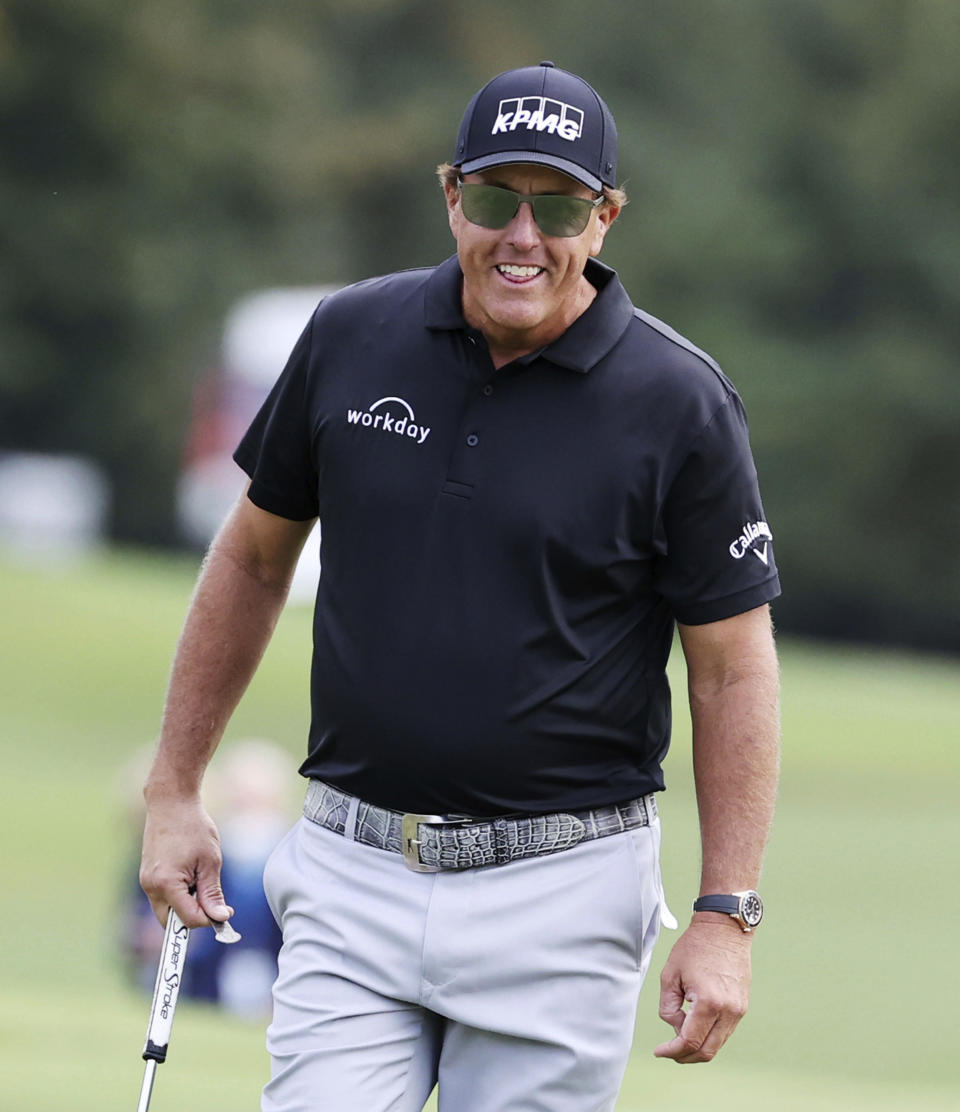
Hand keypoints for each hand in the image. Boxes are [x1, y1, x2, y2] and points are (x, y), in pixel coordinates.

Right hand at [139, 794, 233, 928]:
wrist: (171, 803)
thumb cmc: (193, 827)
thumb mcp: (210, 861)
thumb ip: (212, 893)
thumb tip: (220, 918)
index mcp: (166, 884)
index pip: (188, 920)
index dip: (209, 919)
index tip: (225, 911)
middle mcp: (151, 887)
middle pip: (172, 923)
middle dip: (193, 917)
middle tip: (212, 899)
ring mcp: (146, 881)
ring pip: (166, 911)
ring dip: (186, 905)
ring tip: (201, 880)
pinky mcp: (147, 876)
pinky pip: (162, 897)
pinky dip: (178, 895)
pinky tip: (191, 875)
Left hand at [654, 916, 751, 1063]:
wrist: (724, 929)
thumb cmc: (695, 947)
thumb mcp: (670, 974)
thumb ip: (668, 1007)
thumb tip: (677, 1027)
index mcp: (709, 1003)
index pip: (690, 1042)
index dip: (672, 1051)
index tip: (659, 1051)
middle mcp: (728, 1011)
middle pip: (707, 1052)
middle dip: (685, 1056)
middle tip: (669, 1051)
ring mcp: (738, 1010)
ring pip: (718, 1044)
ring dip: (698, 1047)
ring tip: (679, 1035)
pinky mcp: (742, 1007)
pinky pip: (725, 1032)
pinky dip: (709, 1036)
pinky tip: (695, 1025)